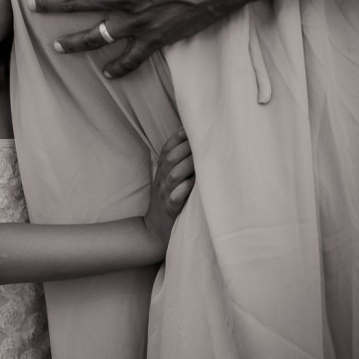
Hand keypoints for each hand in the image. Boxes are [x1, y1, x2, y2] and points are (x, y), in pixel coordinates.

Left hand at [29, 0, 259, 76]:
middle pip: (78, 3)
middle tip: (31, 4)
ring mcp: (140, 21)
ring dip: (75, 42)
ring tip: (56, 45)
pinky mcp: (157, 37)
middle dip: (51, 4)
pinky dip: (119, 67)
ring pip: (98, 36)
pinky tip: (107, 73)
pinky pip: (133, 57)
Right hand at [143, 127, 194, 247]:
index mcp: (162, 172)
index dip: (177, 138)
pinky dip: (182, 191)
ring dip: (186, 166)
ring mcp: (165, 196)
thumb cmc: (168, 202)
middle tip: (204, 138)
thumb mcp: (167, 181)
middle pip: (171, 159)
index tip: (190, 126)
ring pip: (173, 176)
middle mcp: (162, 181)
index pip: (167, 150)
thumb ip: (175, 163)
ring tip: (200, 158)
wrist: (154, 231)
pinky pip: (175, 199)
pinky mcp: (171, 211)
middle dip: (185, 148)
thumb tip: (190, 143)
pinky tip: (191, 184)